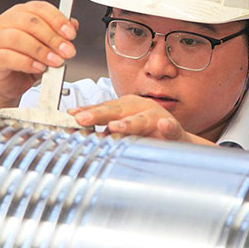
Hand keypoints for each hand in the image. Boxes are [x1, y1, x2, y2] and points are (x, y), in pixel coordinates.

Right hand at [0, 1, 78, 102]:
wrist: (7, 83)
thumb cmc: (25, 61)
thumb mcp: (47, 46)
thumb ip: (58, 34)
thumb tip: (73, 24)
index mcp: (20, 13)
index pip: (40, 8)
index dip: (58, 20)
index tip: (71, 33)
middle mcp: (5, 22)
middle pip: (30, 22)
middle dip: (53, 37)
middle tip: (67, 51)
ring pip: (18, 38)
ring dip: (41, 50)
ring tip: (56, 61)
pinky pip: (8, 57)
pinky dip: (27, 62)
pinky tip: (39, 68)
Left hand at [69, 95, 213, 144]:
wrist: (177, 140)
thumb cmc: (147, 132)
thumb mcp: (124, 128)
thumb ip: (106, 130)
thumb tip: (81, 132)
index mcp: (127, 106)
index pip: (103, 108)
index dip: (87, 111)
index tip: (71, 114)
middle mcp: (140, 108)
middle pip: (117, 111)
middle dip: (98, 115)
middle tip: (82, 119)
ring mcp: (157, 117)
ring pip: (140, 120)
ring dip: (128, 123)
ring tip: (116, 127)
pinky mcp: (173, 129)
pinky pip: (170, 128)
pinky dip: (166, 127)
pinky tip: (163, 125)